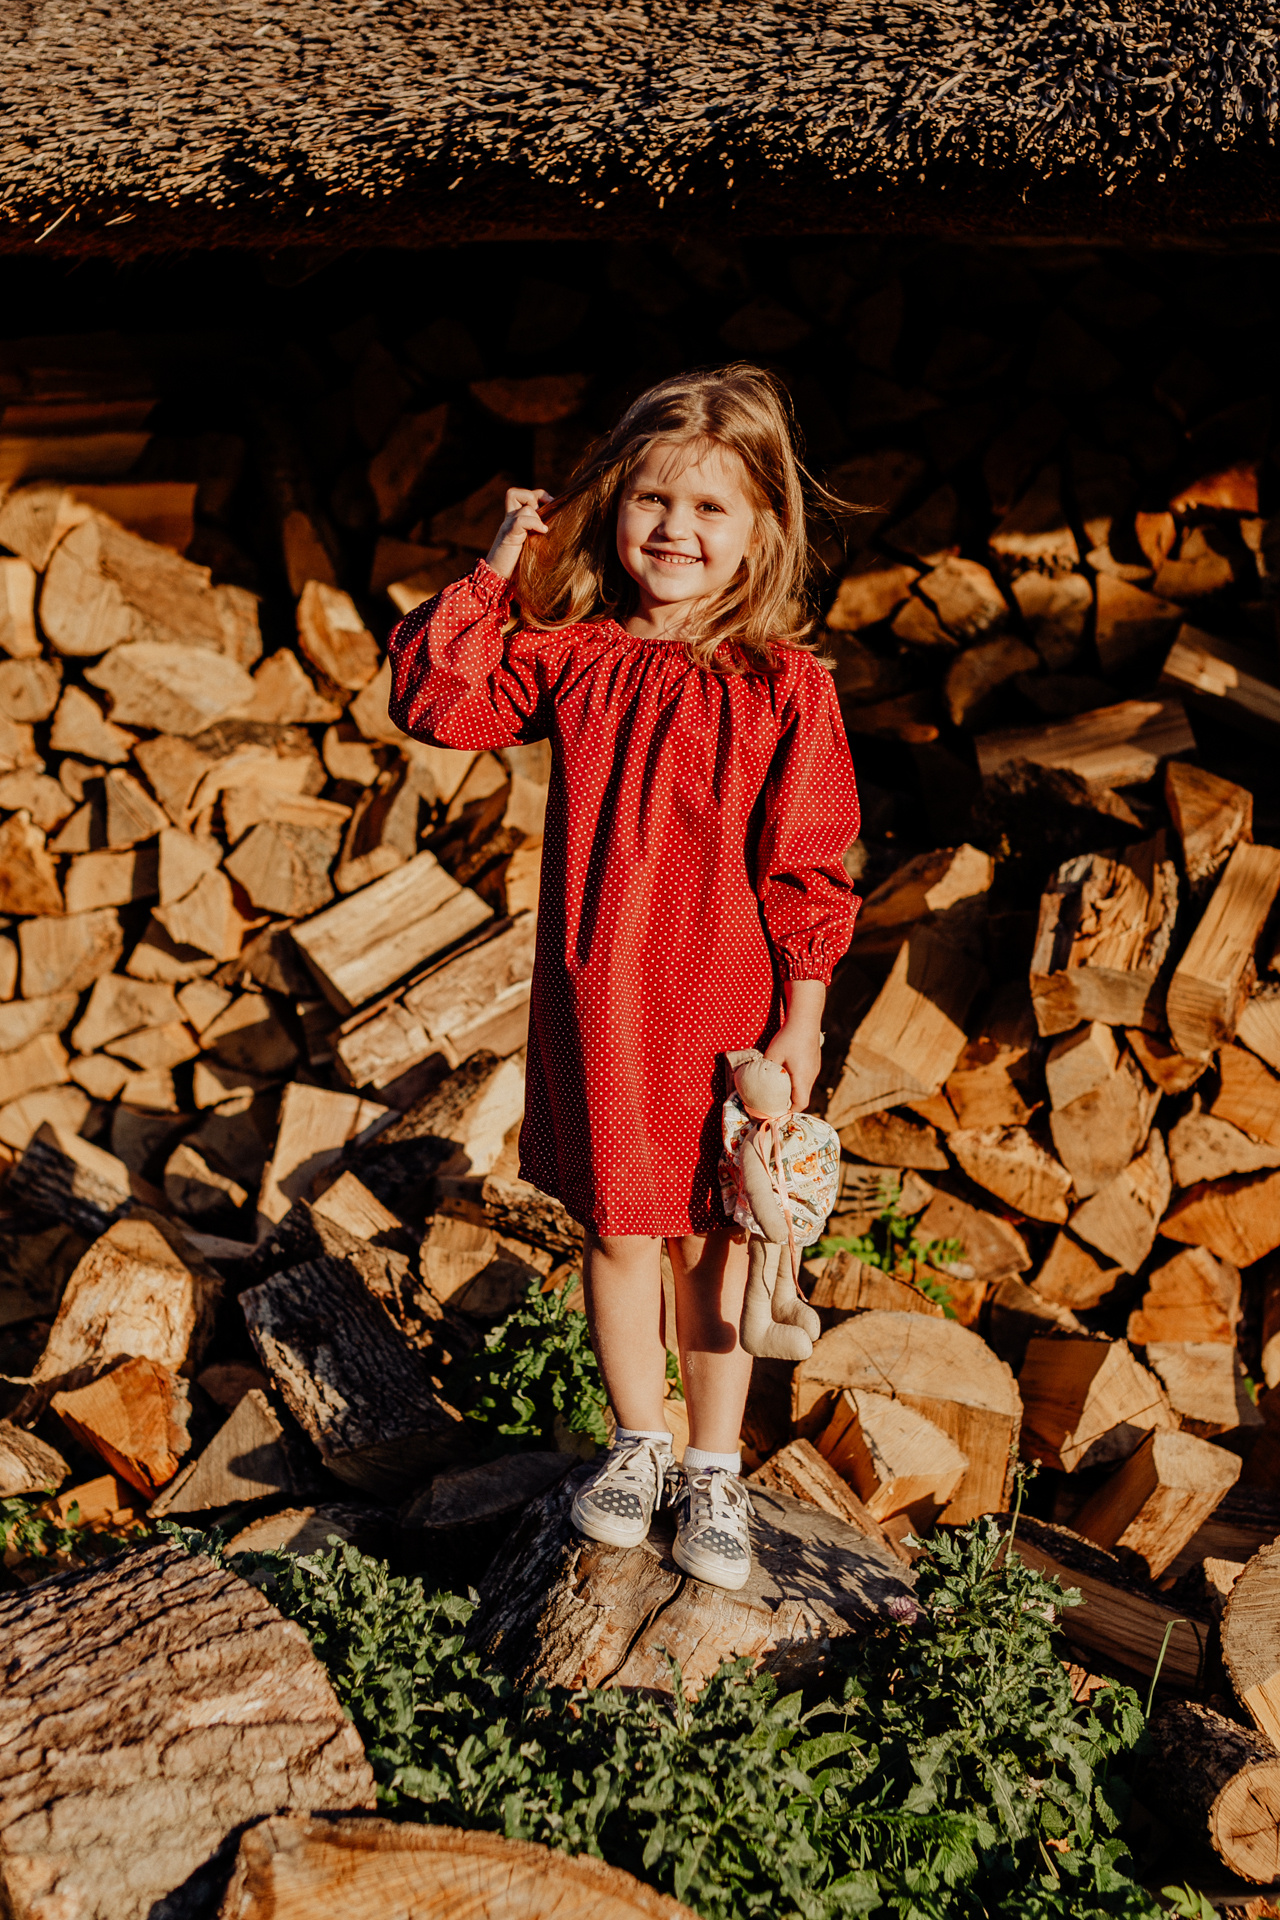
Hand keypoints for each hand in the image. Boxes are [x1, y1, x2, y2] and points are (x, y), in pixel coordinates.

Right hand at [486, 487, 552, 579]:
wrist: (499, 579)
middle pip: (515, 493)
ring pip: (524, 507)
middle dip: (535, 496)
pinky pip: (520, 520)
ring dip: (537, 516)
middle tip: (545, 512)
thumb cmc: (519, 566)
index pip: (525, 495)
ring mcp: (508, 526)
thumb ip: (540, 533)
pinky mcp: (508, 536)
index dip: (539, 496)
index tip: (552, 505)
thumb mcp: (534, 545)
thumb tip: (561, 527)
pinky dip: (533, 523)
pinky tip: (543, 531)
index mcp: (515, 520)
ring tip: (543, 530)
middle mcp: (510, 519)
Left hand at [763, 980, 826, 1109]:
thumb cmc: (789, 1037)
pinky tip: (785, 1073)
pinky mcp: (814, 1061)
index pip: (800, 1104)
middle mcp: (811, 1076)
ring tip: (777, 1089)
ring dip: (792, 1090)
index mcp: (803, 1078)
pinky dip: (796, 1081)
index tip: (776, 1112)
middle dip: (788, 1102)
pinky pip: (805, 1077)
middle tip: (773, 1101)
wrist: (806, 1018)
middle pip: (802, 1097)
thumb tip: (757, 1080)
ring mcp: (814, 1069)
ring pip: (804, 1087)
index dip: (789, 1111)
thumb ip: (766, 1069)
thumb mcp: (772, 1055)